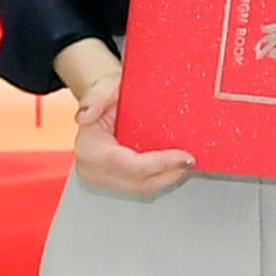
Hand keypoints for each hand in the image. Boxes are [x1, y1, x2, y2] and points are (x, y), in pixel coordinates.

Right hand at [59, 41, 197, 200]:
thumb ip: (96, 97)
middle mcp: (91, 169)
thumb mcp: (104, 87)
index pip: (127, 165)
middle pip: (137, 183)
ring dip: (167, 178)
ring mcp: (101, 179)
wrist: (100, 105)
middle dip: (168, 174)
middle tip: (191, 160)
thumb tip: (84, 116)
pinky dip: (159, 178)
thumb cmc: (106, 96)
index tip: (183, 157)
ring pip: (141, 189)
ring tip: (185, 164)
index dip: (159, 164)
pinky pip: (140, 186)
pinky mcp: (112, 182)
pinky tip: (174, 168)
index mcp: (89, 148)